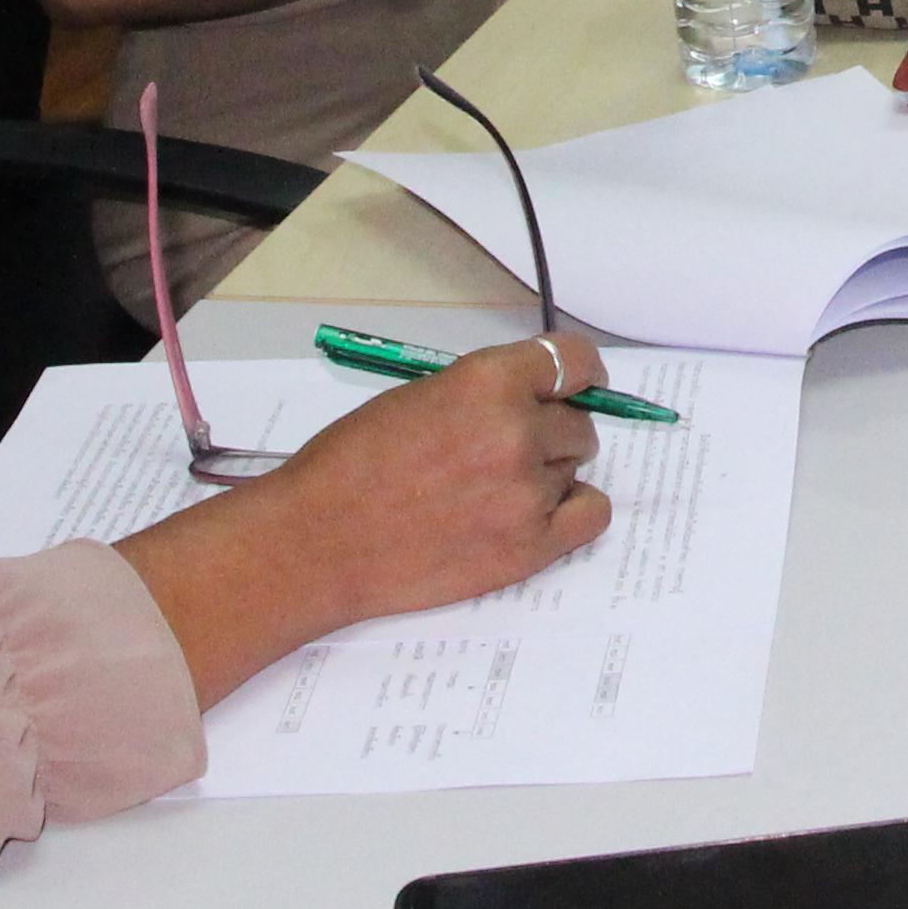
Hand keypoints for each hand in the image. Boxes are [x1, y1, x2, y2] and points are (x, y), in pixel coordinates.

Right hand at [115, 330, 611, 705]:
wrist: (316, 542)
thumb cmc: (350, 464)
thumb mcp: (420, 397)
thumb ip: (483, 393)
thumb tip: (533, 398)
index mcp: (488, 382)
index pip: (574, 361)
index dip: (578, 374)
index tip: (575, 385)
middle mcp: (518, 432)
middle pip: (577, 422)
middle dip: (549, 432)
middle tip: (502, 452)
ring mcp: (528, 493)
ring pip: (576, 468)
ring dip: (548, 474)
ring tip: (492, 491)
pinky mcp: (531, 547)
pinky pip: (591, 514)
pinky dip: (570, 511)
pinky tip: (533, 514)